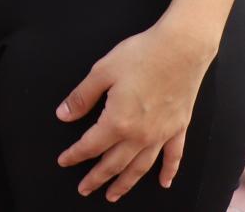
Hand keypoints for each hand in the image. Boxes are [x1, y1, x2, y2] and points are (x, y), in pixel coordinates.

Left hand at [55, 20, 215, 200]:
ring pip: (140, 168)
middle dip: (97, 178)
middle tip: (84, 189)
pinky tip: (163, 183)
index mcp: (118, 121)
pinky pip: (173, 156)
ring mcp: (162, 134)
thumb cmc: (141, 55)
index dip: (75, 155)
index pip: (91, 146)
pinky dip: (168, 172)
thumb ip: (82, 97)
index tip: (63, 162)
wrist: (181, 48)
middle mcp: (140, 135)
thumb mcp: (102, 71)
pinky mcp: (178, 128)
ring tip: (113, 195)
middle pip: (114, 164)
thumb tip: (63, 115)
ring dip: (125, 183)